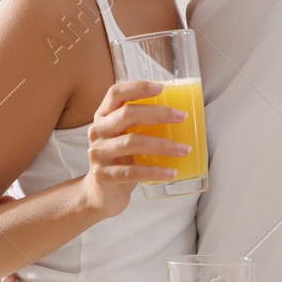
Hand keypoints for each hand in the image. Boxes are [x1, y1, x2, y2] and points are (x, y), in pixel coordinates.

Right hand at [81, 80, 189, 218]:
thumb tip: (181, 114)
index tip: (162, 88)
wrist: (101, 194)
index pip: (116, 93)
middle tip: (182, 117)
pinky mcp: (103, 176)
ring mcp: (98, 154)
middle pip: (127, 115)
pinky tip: (171, 172)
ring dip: (162, 145)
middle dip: (158, 114)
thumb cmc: (121, 160)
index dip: (138, 87)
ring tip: (184, 150)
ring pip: (132, 143)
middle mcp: (97, 131)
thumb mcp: (127, 137)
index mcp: (103, 116)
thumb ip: (142, 124)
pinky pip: (132, 172)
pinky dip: (155, 171)